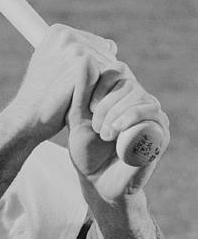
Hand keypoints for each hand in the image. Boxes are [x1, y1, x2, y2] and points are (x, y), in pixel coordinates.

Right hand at [5, 24, 121, 142]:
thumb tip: (111, 44)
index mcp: (58, 31)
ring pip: (109, 67)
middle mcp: (66, 34)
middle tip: (71, 90)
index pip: (97, 45)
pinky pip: (108, 78)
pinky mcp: (83, 62)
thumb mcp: (54, 65)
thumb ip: (78, 52)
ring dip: (100, 86)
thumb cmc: (41, 96)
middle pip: (106, 55)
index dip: (92, 69)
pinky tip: (80, 99)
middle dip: (99, 76)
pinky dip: (99, 93)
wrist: (27, 117)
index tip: (67, 81)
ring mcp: (74, 47)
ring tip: (74, 95)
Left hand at [67, 58, 169, 204]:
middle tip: (96, 127)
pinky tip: (116, 135)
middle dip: (106, 105)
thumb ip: (80, 90)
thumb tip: (84, 57)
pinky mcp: (161, 134)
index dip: (99, 85)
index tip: (87, 107)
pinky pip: (151, 117)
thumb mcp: (77, 117)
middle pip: (127, 84)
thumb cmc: (85, 148)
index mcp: (120, 93)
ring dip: (117, 115)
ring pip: (140, 98)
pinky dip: (131, 122)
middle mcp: (140, 100)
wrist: (96, 180)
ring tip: (104, 134)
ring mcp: (153, 116)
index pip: (116, 70)